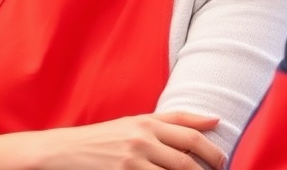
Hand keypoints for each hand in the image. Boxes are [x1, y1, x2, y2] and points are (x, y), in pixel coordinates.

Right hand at [0, 111, 224, 169]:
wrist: (64, 151)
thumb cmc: (102, 139)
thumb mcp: (134, 123)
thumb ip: (171, 121)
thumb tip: (213, 120)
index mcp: (147, 122)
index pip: (190, 134)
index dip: (212, 149)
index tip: (222, 161)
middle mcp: (142, 138)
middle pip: (187, 159)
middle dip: (208, 169)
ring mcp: (133, 159)